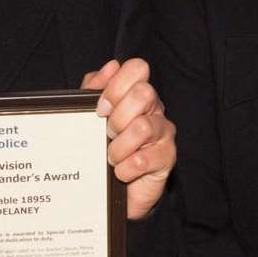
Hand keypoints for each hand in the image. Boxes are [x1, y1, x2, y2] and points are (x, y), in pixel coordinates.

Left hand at [83, 58, 175, 218]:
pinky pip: (144, 159)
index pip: (137, 68)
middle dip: (118, 117)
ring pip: (143, 127)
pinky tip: (121, 172)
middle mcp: (154, 109)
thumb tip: (110, 67)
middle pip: (143, 93)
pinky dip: (125, 168)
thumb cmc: (103, 147)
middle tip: (107, 134)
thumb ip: (94, 89)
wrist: (112, 189)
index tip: (101, 108)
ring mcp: (163, 132)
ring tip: (112, 157)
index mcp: (135, 94)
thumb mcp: (90, 115)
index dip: (116, 86)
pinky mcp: (167, 158)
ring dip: (119, 147)